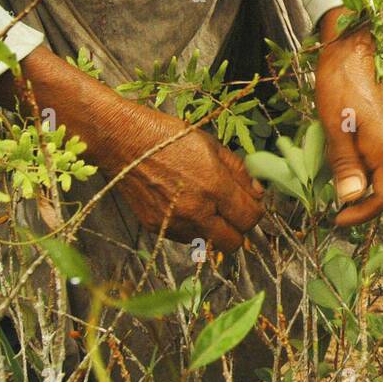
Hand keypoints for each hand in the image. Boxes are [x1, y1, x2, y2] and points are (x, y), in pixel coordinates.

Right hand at [0, 46, 264, 251]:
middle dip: (238, 230)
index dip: (255, 213)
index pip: (250, 219)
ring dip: (213, 230)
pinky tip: (184, 206)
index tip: (250, 204)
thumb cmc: (170, 138)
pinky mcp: (156, 227)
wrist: (124, 142)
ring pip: (209, 243)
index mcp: (214, 186)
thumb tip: (258, 194)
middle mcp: (196, 210)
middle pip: (234, 243)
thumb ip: (240, 172)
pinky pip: (185, 238)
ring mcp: (174, 222)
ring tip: (204, 205)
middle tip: (232, 213)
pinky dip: (191, 228)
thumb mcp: (212, 146)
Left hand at [315, 7, 382, 226]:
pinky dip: (357, 166)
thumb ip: (345, 165)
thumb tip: (351, 199)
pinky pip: (373, 156)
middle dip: (358, 199)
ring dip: (356, 181)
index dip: (363, 214)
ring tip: (329, 177)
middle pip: (382, 186)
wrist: (349, 51)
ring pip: (376, 171)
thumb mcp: (335, 129)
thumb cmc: (339, 86)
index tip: (338, 219)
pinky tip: (337, 155)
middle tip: (330, 205)